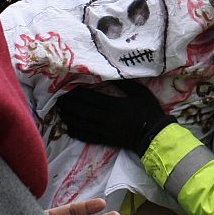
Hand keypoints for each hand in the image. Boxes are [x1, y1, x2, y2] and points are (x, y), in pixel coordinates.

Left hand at [57, 80, 175, 155]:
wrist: (155, 136)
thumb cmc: (149, 111)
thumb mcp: (141, 93)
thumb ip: (126, 84)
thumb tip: (112, 73)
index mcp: (114, 106)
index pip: (90, 98)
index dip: (76, 93)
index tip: (68, 87)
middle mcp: (106, 119)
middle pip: (81, 111)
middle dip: (68, 104)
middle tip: (58, 98)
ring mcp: (104, 131)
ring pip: (80, 124)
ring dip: (68, 117)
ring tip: (61, 110)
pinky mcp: (105, 141)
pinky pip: (86, 137)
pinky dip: (75, 131)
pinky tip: (69, 127)